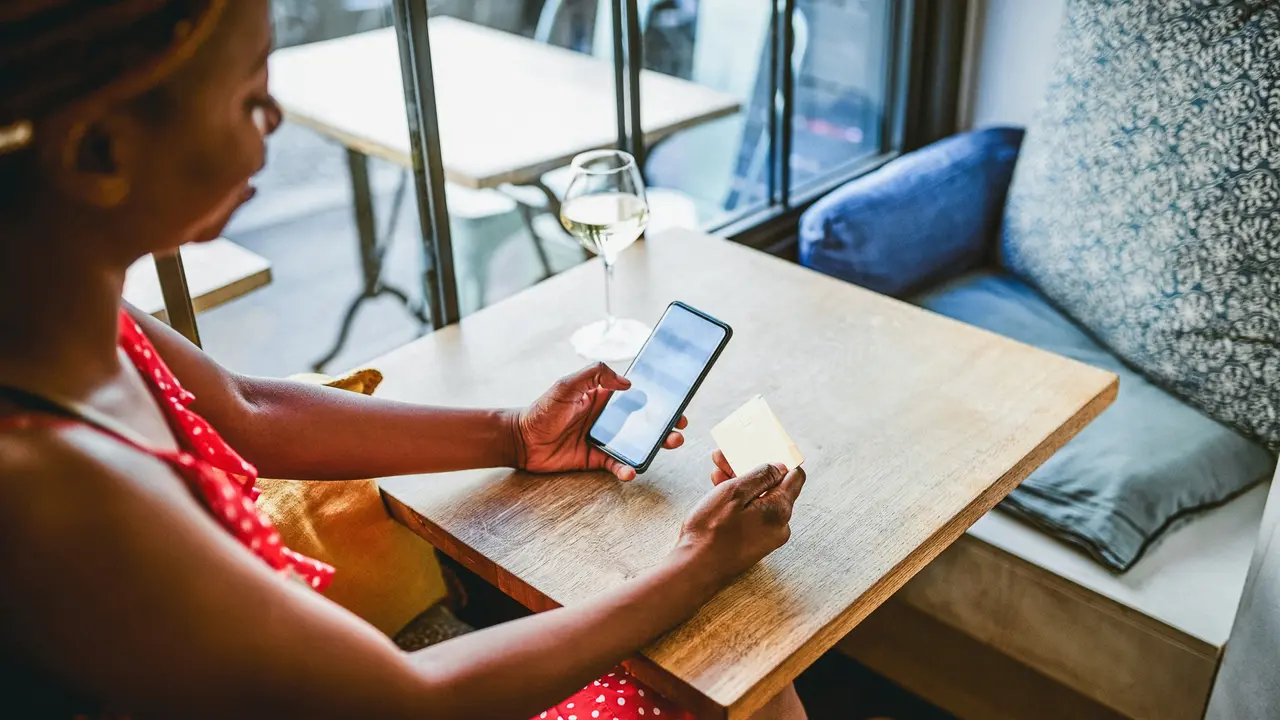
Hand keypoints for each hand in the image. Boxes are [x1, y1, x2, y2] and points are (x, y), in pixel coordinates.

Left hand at [514, 363, 686, 481]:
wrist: (521, 440)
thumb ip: (595, 375)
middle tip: (680, 426)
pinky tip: (630, 470)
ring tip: (669, 444)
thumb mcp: (567, 384)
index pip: (637, 396)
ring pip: (637, 444)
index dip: (658, 398)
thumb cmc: (542, 409)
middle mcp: (608, 418)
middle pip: (644, 421)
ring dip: (655, 445)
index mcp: (604, 397)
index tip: (677, 401)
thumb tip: (627, 383)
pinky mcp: (596, 459)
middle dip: (666, 424)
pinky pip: (617, 464)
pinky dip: (626, 468)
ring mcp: (604, 439)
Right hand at [675, 460, 805, 586]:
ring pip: (758, 500)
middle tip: (728, 456)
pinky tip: (719, 488)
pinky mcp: (751, 543)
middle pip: (772, 487)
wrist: (694, 568)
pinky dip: (738, 500)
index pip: (795, 476)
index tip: (764, 448)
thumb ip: (761, 476)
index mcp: (779, 510)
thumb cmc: (711, 531)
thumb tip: (781, 467)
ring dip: (740, 482)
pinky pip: (751, 514)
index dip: (781, 459)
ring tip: (717, 468)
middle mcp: (778, 525)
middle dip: (750, 468)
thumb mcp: (735, 492)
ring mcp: (765, 536)